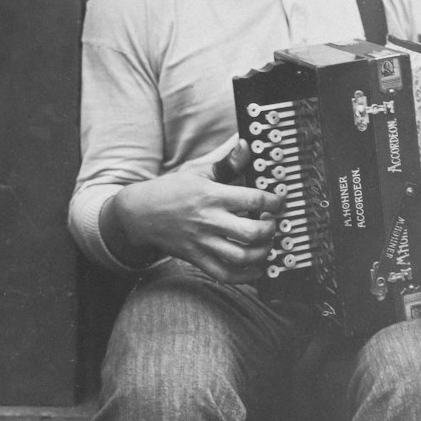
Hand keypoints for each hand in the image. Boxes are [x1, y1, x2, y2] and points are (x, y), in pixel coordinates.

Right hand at [103, 147, 284, 283]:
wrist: (140, 214)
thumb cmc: (171, 189)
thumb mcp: (198, 170)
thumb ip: (225, 160)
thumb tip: (244, 144)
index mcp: (212, 195)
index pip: (253, 200)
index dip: (274, 202)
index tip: (279, 201)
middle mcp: (210, 220)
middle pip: (251, 232)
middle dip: (271, 230)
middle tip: (273, 223)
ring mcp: (203, 242)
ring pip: (241, 256)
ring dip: (262, 252)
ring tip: (267, 243)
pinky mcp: (197, 258)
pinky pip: (225, 274)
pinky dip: (245, 277)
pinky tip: (256, 268)